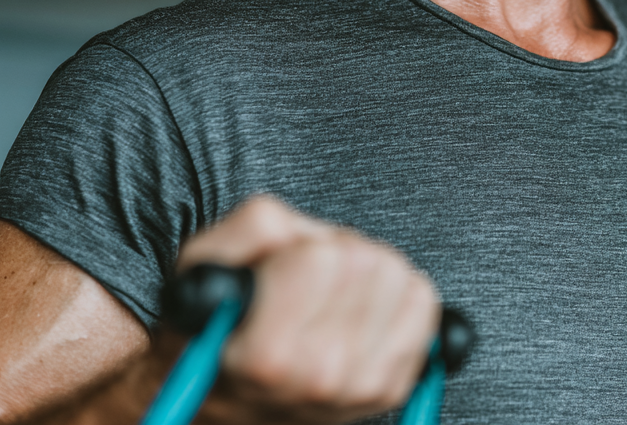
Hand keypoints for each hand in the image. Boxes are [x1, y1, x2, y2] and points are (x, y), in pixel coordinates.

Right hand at [176, 196, 438, 423]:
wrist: (226, 397)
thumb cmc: (217, 320)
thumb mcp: (203, 260)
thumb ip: (248, 228)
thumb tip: (298, 230)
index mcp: (267, 352)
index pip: (324, 259)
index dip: (302, 246)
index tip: (282, 267)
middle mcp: (319, 377)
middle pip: (368, 262)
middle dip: (339, 253)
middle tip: (306, 279)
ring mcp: (359, 388)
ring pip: (400, 277)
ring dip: (369, 273)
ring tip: (329, 296)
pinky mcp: (390, 386)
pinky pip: (423, 303)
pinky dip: (398, 295)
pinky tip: (360, 310)